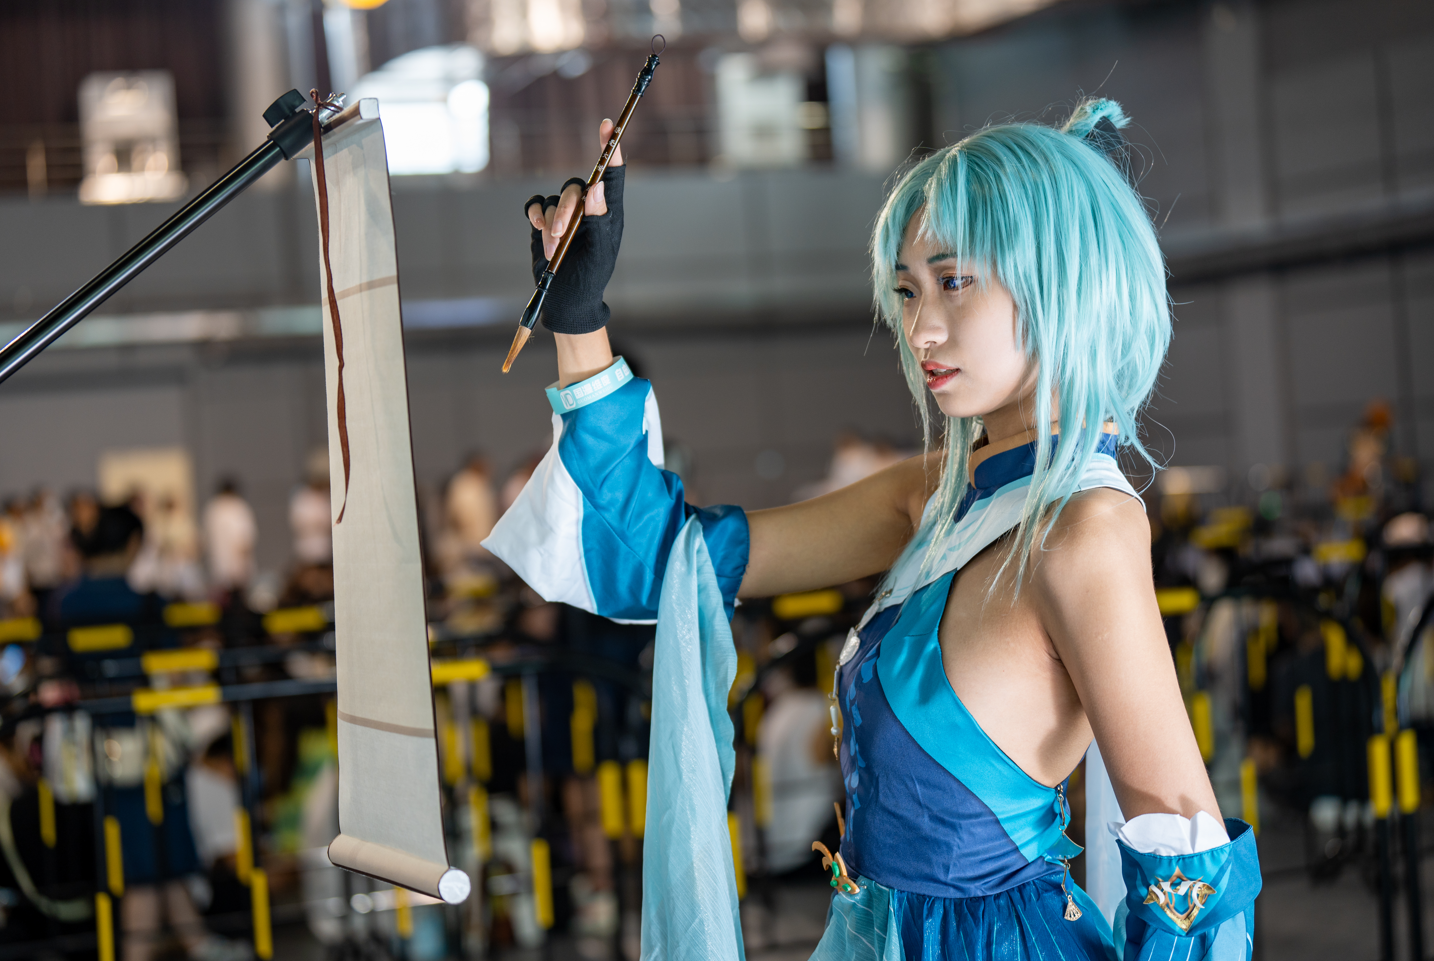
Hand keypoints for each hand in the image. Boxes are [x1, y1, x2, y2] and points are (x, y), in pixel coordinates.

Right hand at [523, 120, 623, 334]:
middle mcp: (588, 208)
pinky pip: (536, 205)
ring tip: (555, 249)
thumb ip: (599, 221)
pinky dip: (535, 215)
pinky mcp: (545, 221)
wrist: (566, 299)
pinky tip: (539, 229)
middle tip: (562, 233)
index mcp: (608, 214)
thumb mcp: (600, 253)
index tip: (607, 125)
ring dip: (551, 223)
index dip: (610, 148)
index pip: (612, 175)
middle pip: (575, 187)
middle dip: (566, 208)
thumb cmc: (591, 278)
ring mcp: (565, 213)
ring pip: (553, 199)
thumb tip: (597, 188)